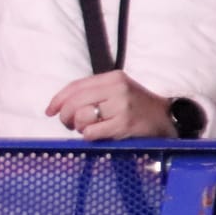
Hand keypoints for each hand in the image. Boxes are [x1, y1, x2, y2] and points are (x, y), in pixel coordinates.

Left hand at [44, 70, 177, 140]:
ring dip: (80, 127)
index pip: (76, 85)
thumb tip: (58, 106)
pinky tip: (100, 134)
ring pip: (82, 117)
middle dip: (66, 116)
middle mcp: (117, 88)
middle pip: (75, 102)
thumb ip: (93, 92)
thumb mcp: (118, 91)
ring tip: (90, 128)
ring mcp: (121, 106)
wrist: (165, 119)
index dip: (58, 99)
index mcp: (114, 77)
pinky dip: (90, 136)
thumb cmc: (136, 106)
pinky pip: (91, 132)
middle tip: (71, 124)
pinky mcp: (123, 124)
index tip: (50, 111)